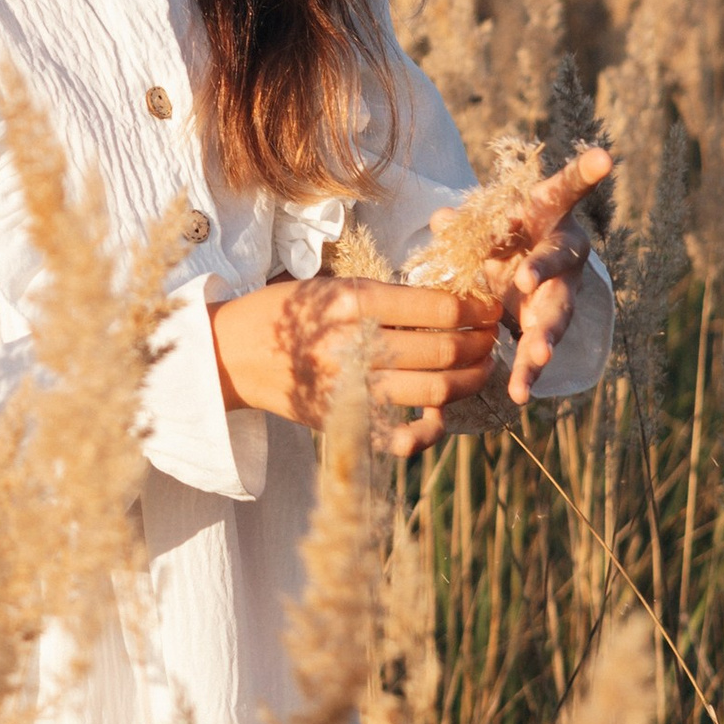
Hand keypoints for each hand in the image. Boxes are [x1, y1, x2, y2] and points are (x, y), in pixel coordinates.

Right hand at [209, 275, 504, 461]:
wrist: (231, 355)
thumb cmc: (283, 312)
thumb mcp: (328, 285)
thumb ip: (381, 296)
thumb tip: (446, 301)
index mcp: (350, 303)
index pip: (435, 307)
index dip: (474, 307)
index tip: (487, 305)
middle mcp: (354, 347)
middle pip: (444, 351)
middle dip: (482, 342)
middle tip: (492, 334)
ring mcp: (351, 390)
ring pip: (436, 392)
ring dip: (471, 380)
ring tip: (481, 366)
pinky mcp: (346, 423)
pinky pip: (404, 438)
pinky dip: (431, 430)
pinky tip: (441, 413)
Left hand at [487, 145, 611, 402]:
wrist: (525, 261)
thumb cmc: (506, 229)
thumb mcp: (487, 218)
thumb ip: (467, 219)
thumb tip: (439, 219)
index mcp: (551, 213)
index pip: (567, 186)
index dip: (585, 170)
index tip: (605, 157)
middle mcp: (565, 252)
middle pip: (558, 264)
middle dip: (544, 274)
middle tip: (528, 282)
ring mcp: (562, 291)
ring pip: (556, 315)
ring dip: (544, 338)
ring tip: (534, 361)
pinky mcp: (550, 322)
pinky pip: (540, 348)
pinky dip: (528, 371)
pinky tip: (518, 394)